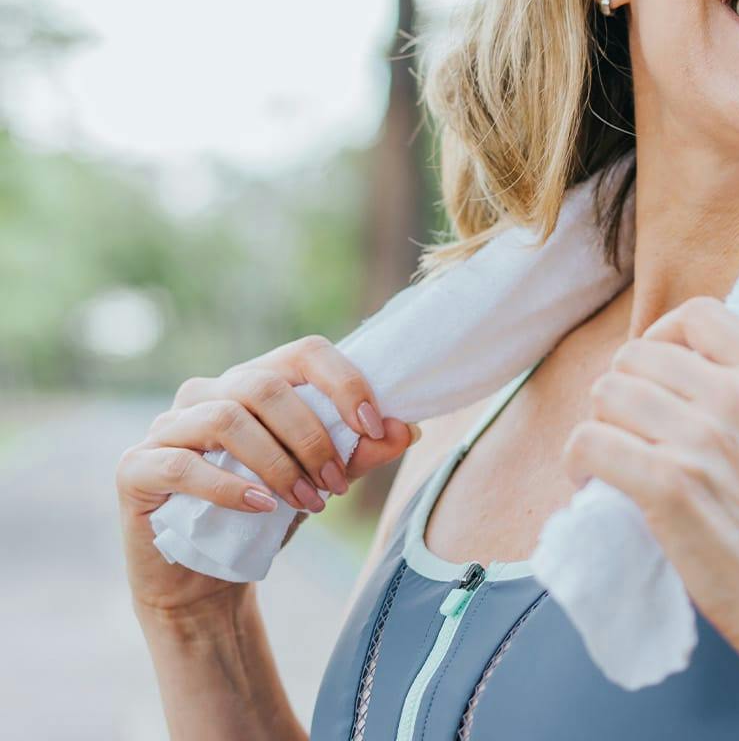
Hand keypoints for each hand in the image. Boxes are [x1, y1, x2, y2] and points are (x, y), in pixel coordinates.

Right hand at [117, 334, 418, 618]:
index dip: (344, 382)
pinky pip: (183, 463)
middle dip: (313, 437)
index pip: (305, 352)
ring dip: (278, 463)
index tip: (374, 426)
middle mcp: (208, 391)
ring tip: (308, 502)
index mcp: (255, 380)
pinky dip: (230, 485)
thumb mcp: (319, 479)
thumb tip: (409, 427)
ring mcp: (167, 426)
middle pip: (267, 385)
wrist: (205, 578)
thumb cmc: (265, 514)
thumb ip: (359, 452)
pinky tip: (262, 508)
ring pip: (228, 418)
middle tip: (336, 486)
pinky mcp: (137, 467)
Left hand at [561, 297, 738, 685]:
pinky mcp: (668, 486)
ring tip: (611, 458)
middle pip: (636, 355)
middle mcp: (738, 397)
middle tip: (629, 431)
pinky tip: (592, 480)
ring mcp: (702, 440)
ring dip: (599, 425)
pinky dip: (578, 460)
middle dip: (622, 390)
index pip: (698, 313)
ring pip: (606, 394)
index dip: (662, 337)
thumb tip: (671, 371)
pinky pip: (589, 441)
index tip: (655, 374)